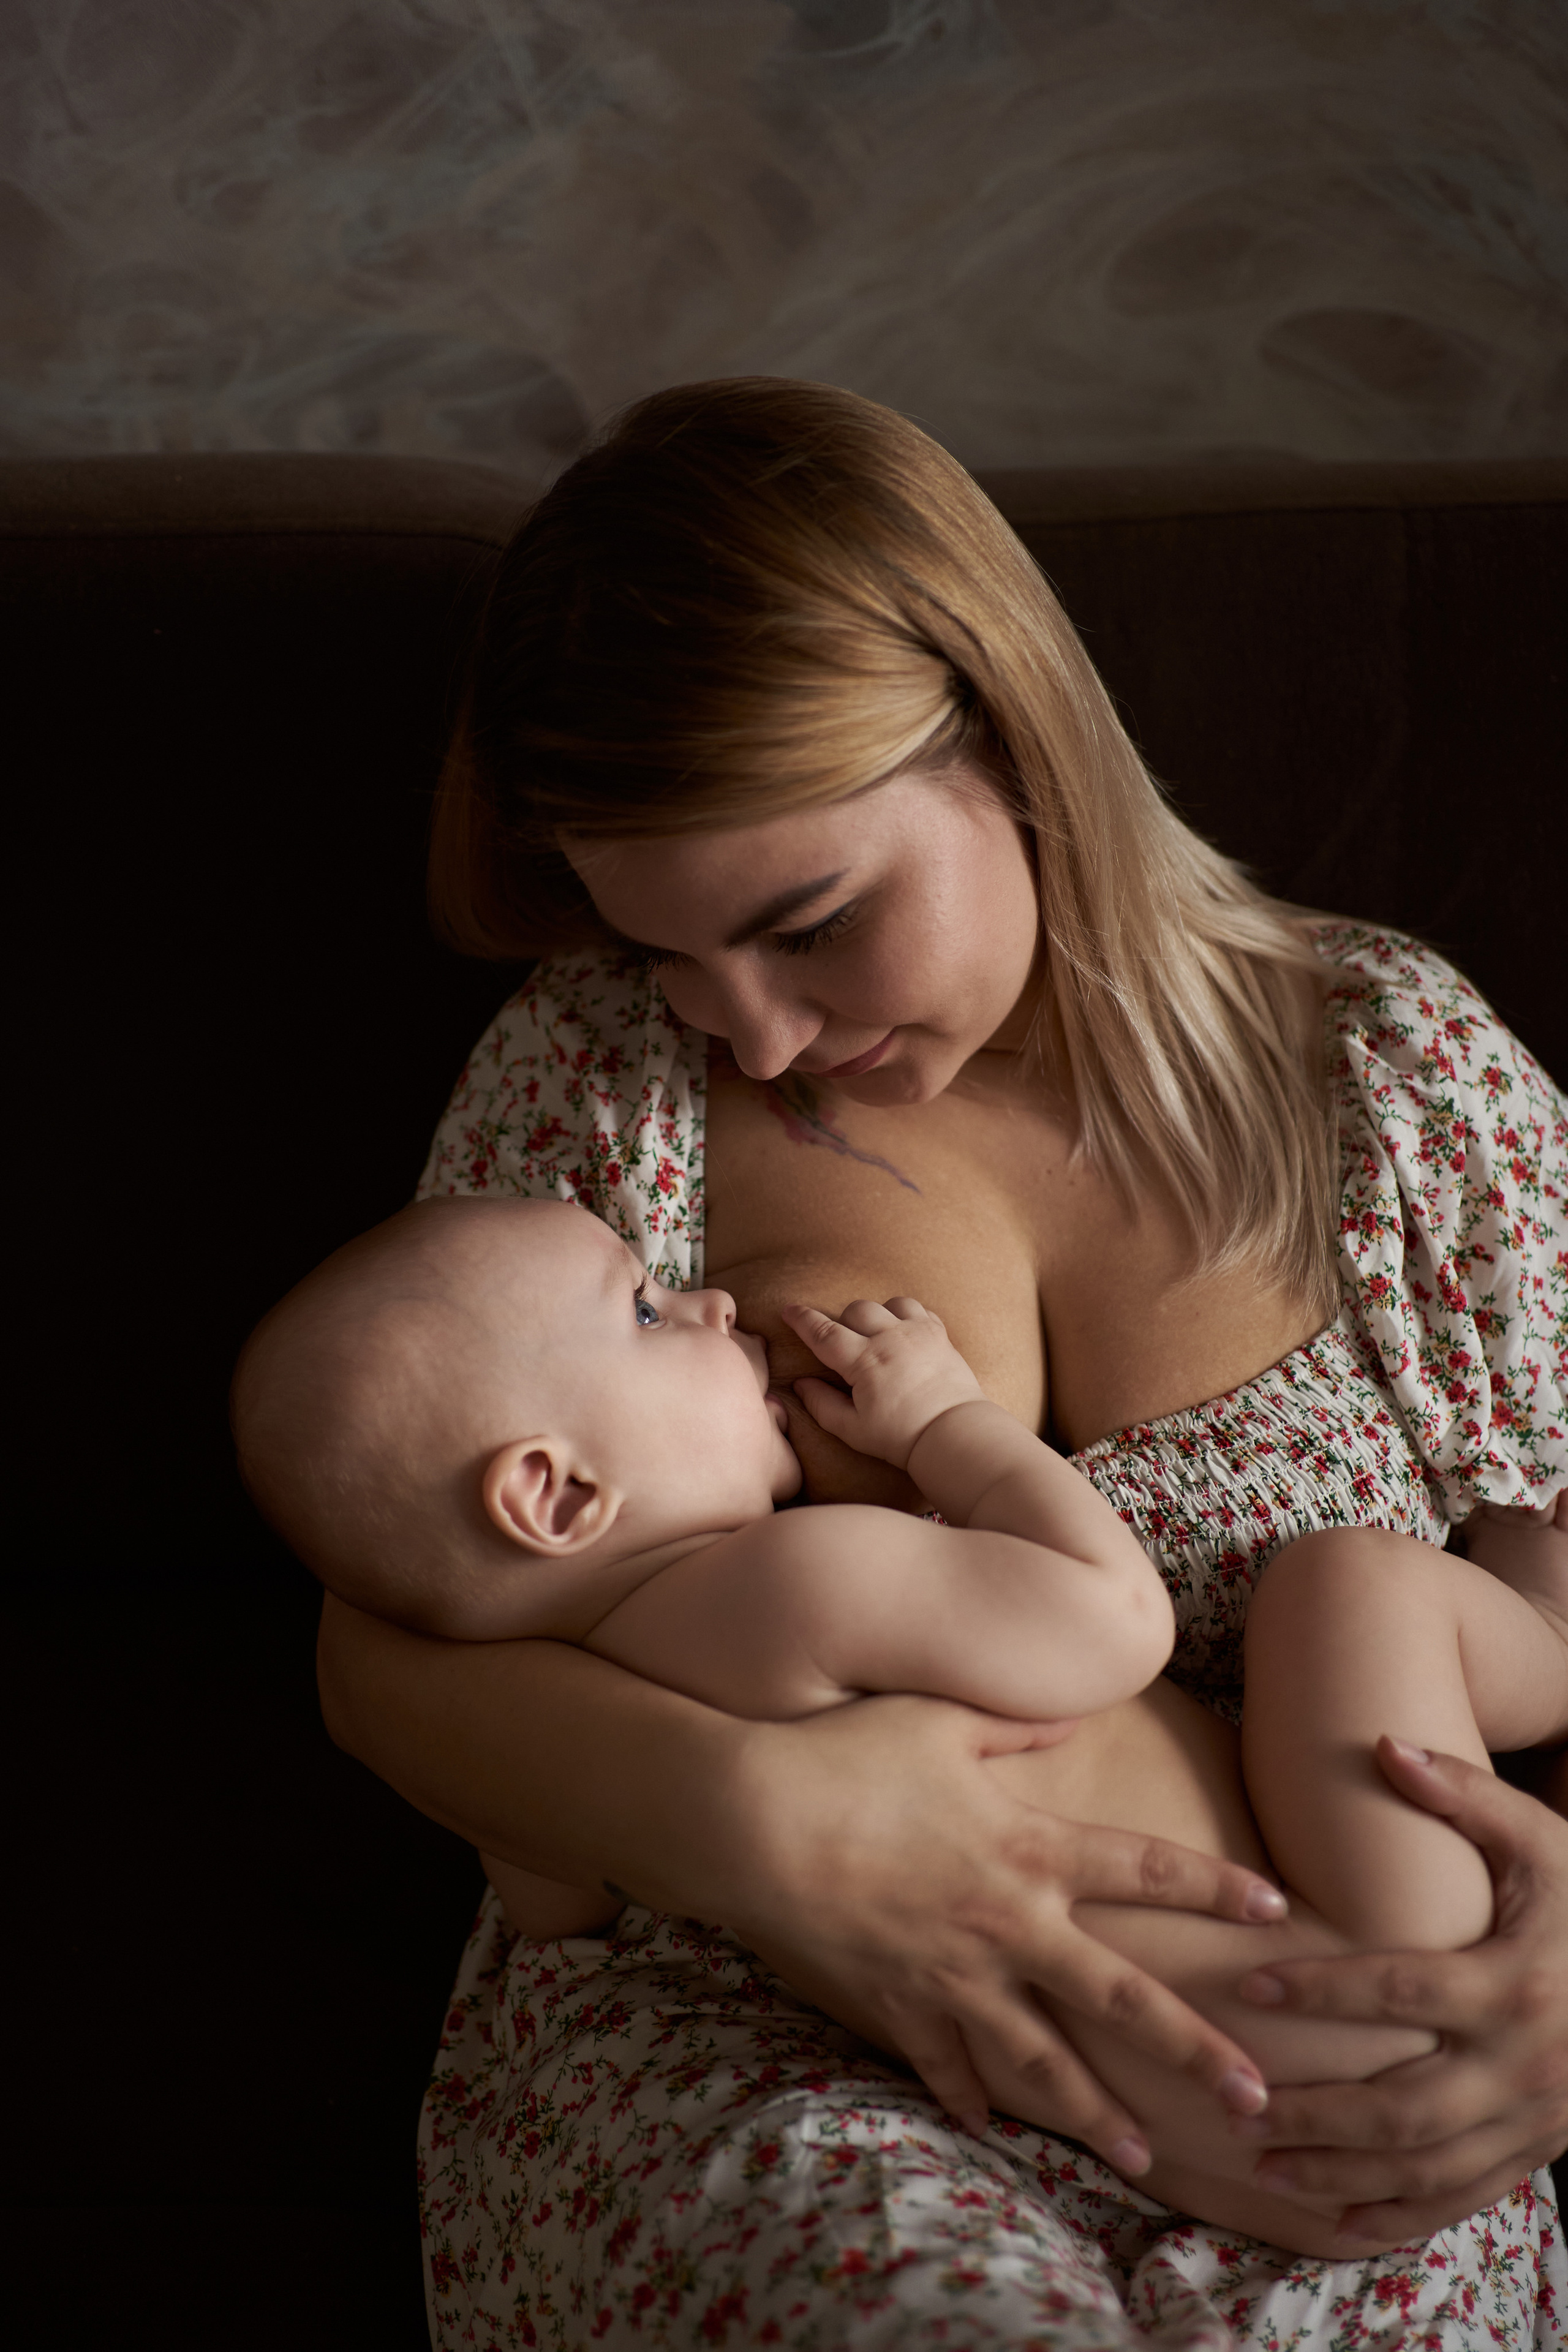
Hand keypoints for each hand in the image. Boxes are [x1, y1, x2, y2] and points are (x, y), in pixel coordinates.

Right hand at [721, 1692, 1283, 2172]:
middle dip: (1192, 2051)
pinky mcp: (898, 2002)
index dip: (1214, 1885)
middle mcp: (1008, 1924)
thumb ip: (1017, 1724)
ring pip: (1043, 2062)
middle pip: (1120, 1998)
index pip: (1145, 1869)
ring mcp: (953, 1975)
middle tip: (1253, 2100)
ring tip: (1146, 2160)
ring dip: (1098, 2115)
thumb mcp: (941, 1718)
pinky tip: (993, 2129)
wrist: (752, 1821)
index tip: (1276, 1911)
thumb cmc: (846, 1755)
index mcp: (1029, 1848)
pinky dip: (968, 2098)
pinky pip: (943, 2063)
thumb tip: (1074, 1710)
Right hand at [782, 1296, 984, 1470]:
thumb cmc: (901, 1437)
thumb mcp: (852, 1429)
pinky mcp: (939, 1334)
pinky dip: (905, 1315)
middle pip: (855, 1310)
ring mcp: (917, 1332)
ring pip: (887, 1303)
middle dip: (844, 1323)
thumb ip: (821, 1404)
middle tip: (846, 1348)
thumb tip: (800, 1383)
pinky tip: (902, 1334)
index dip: (802, 1319)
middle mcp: (890, 1339)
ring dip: (876, 1315)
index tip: (788, 1310)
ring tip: (877, 1338)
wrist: (953, 1433)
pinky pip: (917, 1308)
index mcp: (865, 1361)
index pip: (824, 1332)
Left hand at [1230, 1739, 1567, 2247]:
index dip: (1325, 1988)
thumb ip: (1466, 1794)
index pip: (1402, 1990)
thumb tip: (1384, 1743)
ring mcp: (1534, 2119)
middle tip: (1235, 2099)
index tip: (1250, 1984)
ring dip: (1338, 2171)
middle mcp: (1523, 2063)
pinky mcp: (1536, 2151)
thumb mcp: (1543, 1841)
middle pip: (1403, 2103)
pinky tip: (1330, 2216)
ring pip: (1423, 2164)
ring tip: (1259, 2159)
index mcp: (1515, 1984)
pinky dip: (1395, 2214)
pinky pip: (1460, 2197)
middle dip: (1314, 2111)